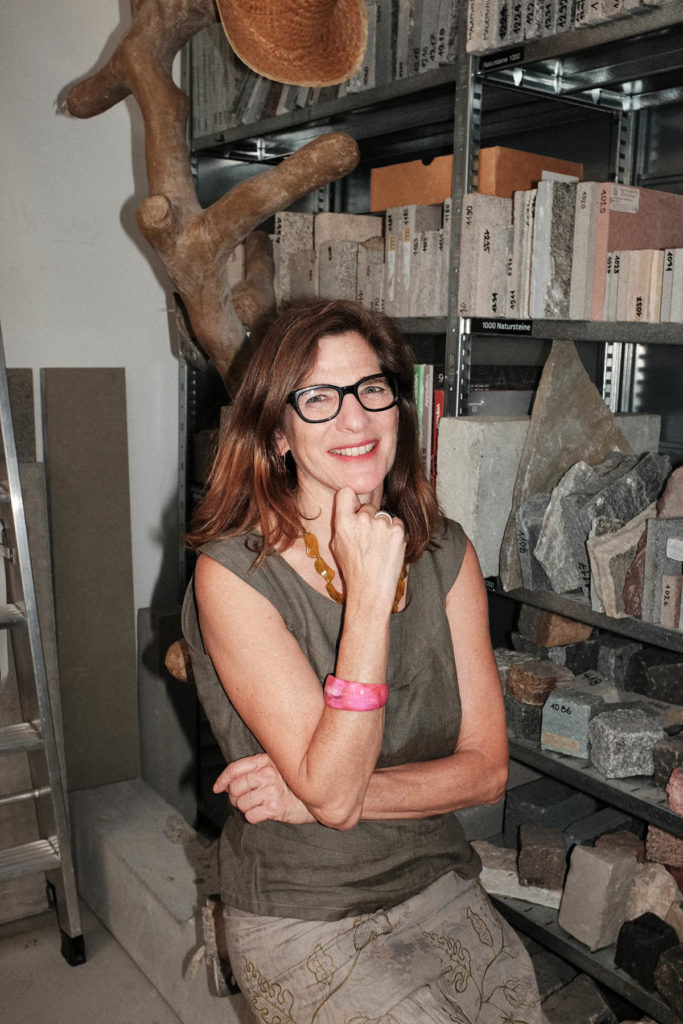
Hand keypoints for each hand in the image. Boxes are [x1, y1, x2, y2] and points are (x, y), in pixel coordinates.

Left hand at [213, 753, 314, 824]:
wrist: (314, 798)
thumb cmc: (291, 785)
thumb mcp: (275, 769)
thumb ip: (253, 771)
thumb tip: (225, 784)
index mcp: (265, 761)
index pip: (235, 768)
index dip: (222, 779)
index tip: (217, 788)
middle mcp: (268, 774)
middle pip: (235, 788)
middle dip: (235, 797)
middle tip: (243, 799)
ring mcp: (271, 790)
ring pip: (241, 803)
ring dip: (245, 808)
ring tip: (257, 805)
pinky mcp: (275, 807)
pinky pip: (250, 816)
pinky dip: (253, 817)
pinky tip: (263, 812)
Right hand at [331, 487, 405, 610]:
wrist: (371, 588)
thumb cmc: (353, 569)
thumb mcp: (337, 545)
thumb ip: (343, 523)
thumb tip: (351, 508)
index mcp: (343, 523)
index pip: (346, 493)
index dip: (351, 498)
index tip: (354, 507)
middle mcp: (362, 520)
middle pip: (368, 507)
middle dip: (369, 519)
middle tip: (368, 538)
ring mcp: (382, 524)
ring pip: (383, 516)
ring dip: (383, 527)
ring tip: (379, 547)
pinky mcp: (397, 530)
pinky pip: (397, 523)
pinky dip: (395, 532)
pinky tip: (388, 547)